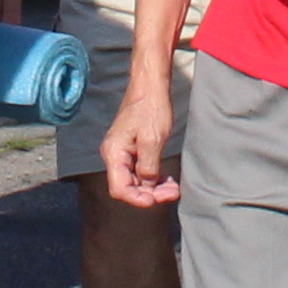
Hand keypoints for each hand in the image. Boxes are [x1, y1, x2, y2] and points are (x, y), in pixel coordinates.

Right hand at [104, 73, 180, 206]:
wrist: (151, 86)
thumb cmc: (151, 108)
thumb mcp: (152, 140)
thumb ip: (148, 167)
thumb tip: (148, 185)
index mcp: (114, 154)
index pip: (120, 189)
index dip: (137, 199)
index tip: (156, 200)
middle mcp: (114, 156)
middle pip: (128, 187)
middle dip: (150, 194)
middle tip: (172, 193)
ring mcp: (123, 153)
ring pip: (136, 181)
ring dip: (154, 188)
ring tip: (173, 188)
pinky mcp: (133, 149)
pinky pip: (141, 171)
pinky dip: (154, 178)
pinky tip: (168, 180)